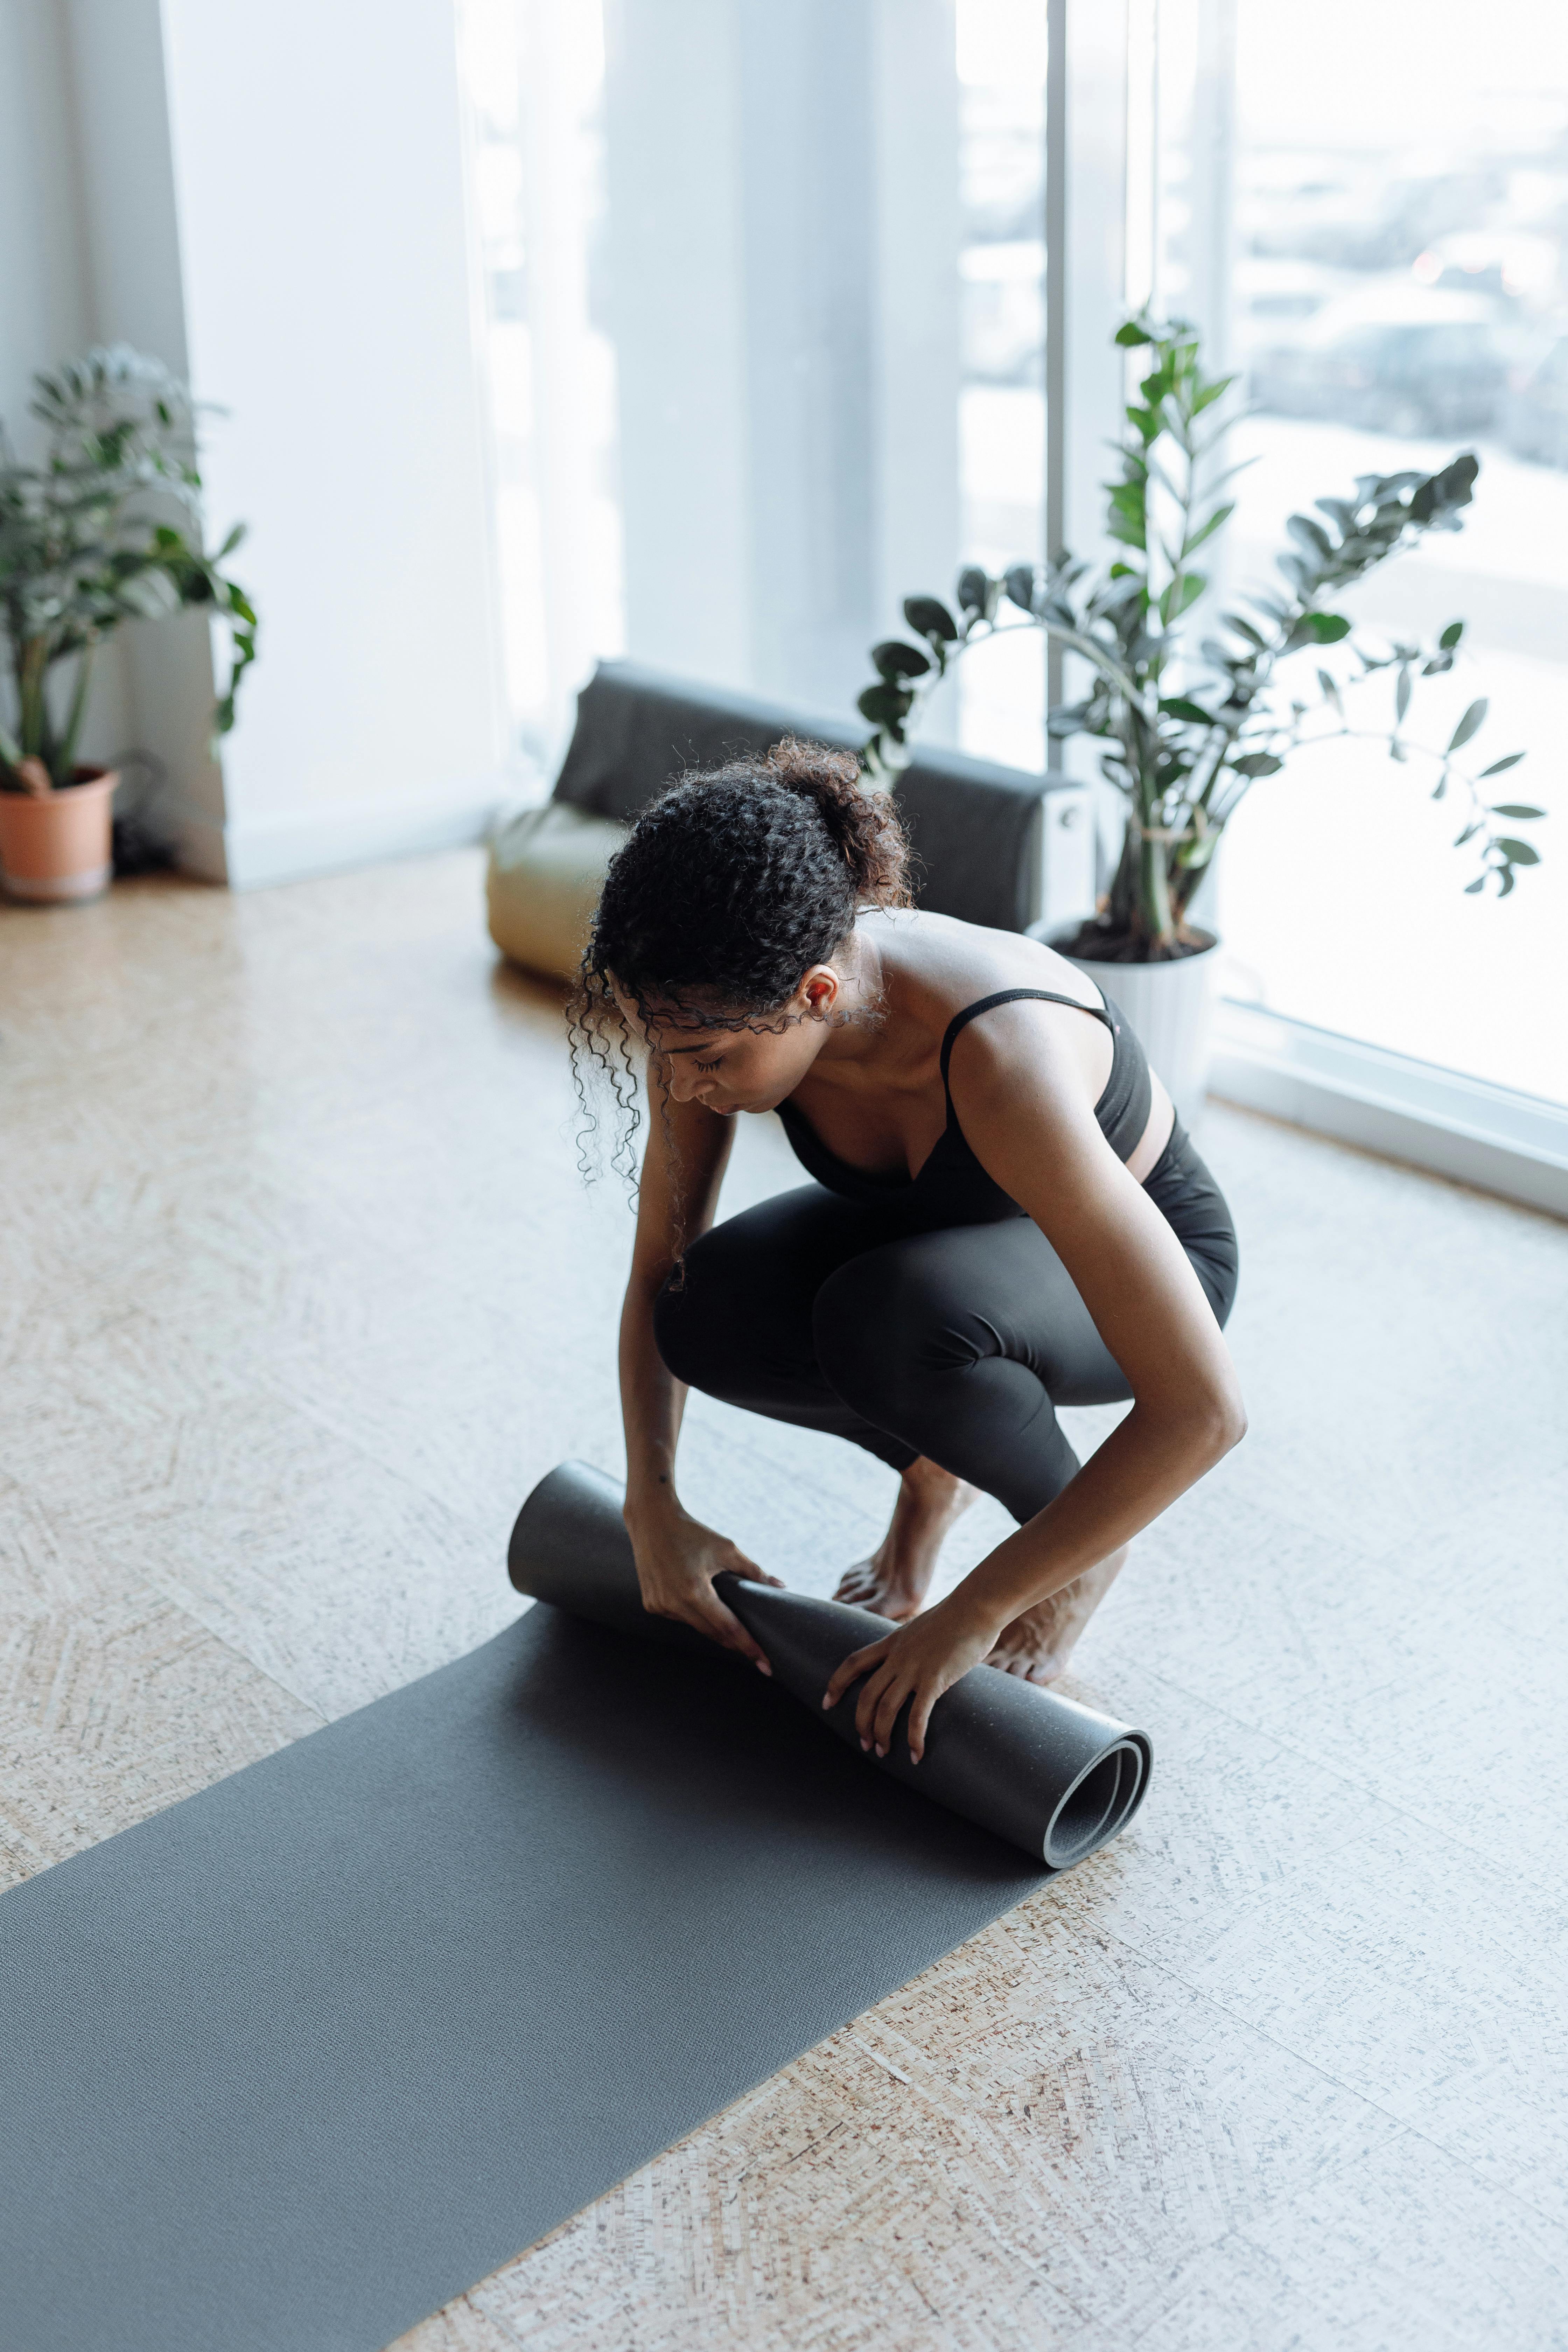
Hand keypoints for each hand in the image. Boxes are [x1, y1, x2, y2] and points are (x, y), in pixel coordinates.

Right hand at [624, 1500, 783, 1671]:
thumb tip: (779, 1587)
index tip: (764, 1663)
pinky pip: (680, 1618)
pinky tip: (701, 1607)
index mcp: (694, 1591)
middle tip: (758, 1655)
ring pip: (696, 1626)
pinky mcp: (651, 1604)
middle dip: (736, 1644)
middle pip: (713, 1633)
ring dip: (714, 1629)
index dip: (748, 1645)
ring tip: (734, 1632)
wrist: (652, 1520)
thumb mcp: (726, 1549)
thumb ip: (753, 1571)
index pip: (727, 1627)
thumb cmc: (692, 1533)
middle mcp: (674, 1602)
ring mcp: (659, 1605)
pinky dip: (694, 1616)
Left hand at [820, 1593, 996, 1763]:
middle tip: (865, 1743)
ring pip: (886, 1709)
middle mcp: (898, 1657)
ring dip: (881, 1734)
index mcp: (892, 1642)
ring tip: (883, 1752)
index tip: (827, 1702)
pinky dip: (914, 1739)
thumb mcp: (923, 1626)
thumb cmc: (958, 1615)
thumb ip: (914, 1644)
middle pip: (867, 1695)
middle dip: (861, 1723)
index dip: (837, 1684)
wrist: (976, 1606)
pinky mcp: (934, 1680)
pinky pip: (917, 1716)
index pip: (854, 1663)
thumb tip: (919, 1657)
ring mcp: (914, 1669)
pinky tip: (917, 1755)